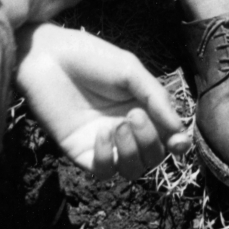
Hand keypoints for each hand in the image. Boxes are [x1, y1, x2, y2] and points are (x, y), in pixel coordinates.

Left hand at [15, 23, 189, 180]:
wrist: (49, 58)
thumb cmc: (92, 58)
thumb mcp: (131, 72)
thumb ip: (157, 99)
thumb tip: (179, 132)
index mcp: (142, 107)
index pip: (167, 136)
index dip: (177, 144)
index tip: (179, 143)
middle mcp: (126, 128)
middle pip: (152, 156)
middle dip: (151, 141)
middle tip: (135, 115)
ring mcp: (104, 143)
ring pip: (131, 170)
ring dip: (133, 151)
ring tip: (120, 124)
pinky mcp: (80, 152)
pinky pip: (103, 171)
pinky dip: (108, 157)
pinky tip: (102, 133)